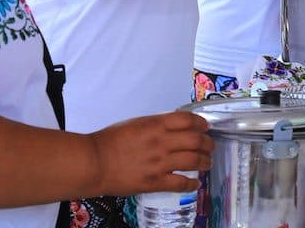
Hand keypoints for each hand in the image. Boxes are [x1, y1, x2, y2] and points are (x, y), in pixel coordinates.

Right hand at [89, 110, 212, 197]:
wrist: (94, 162)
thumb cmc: (110, 141)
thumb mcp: (136, 123)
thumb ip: (156, 125)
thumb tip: (174, 127)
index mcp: (156, 124)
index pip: (188, 120)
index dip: (201, 123)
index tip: (206, 127)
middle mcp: (162, 142)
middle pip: (196, 140)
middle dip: (208, 143)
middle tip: (210, 146)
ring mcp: (159, 163)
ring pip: (193, 161)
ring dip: (205, 162)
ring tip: (207, 163)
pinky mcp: (154, 182)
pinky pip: (181, 183)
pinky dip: (192, 183)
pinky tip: (195, 183)